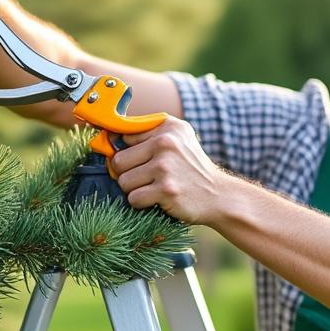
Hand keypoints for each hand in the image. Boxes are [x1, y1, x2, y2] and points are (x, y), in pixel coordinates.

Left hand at [113, 118, 233, 224]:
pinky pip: (134, 198)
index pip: (124, 137)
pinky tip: (157, 199)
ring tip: (153, 188)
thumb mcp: (179, 138)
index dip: (127, 154)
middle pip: (118, 162)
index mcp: (167, 127)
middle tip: (145, 179)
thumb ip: (149, 132)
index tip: (138, 162)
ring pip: (123, 182)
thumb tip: (111, 138)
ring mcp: (165, 167)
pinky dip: (141, 203)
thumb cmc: (192, 168)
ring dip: (134, 190)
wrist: (218, 195)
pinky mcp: (165, 190)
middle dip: (127, 174)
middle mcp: (166, 143)